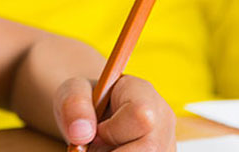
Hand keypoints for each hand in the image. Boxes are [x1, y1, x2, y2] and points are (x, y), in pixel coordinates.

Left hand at [53, 76, 174, 150]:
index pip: (140, 115)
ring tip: (106, 148)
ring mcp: (166, 142)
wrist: (94, 118)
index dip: (113, 131)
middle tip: (96, 146)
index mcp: (143, 92)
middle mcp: (163, 118)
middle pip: (149, 148)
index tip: (96, 133)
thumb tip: (81, 134)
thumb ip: (74, 104)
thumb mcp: (72, 92)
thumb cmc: (86, 102)